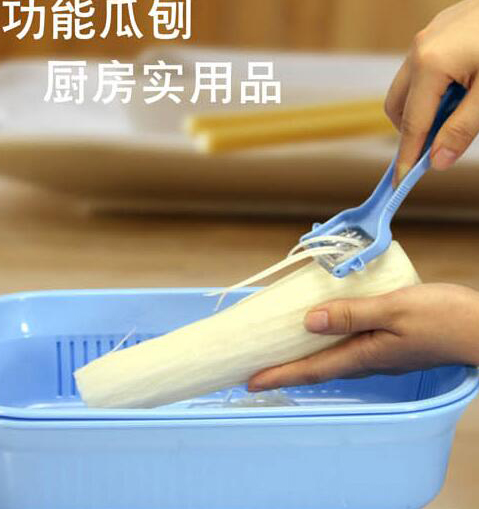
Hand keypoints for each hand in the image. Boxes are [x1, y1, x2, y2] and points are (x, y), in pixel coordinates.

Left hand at [248, 283, 478, 389]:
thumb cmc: (442, 318)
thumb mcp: (392, 310)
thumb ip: (351, 315)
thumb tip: (308, 321)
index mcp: (361, 355)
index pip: (309, 369)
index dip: (278, 375)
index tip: (249, 381)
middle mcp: (364, 359)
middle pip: (314, 367)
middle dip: (283, 369)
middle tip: (255, 367)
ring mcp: (374, 352)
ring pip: (327, 356)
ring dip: (300, 355)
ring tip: (277, 349)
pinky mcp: (383, 341)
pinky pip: (344, 342)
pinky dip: (322, 339)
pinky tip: (317, 327)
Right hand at [386, 0, 478, 185]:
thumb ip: (463, 129)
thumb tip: (438, 160)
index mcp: (430, 64)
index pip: (411, 124)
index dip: (407, 156)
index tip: (401, 181)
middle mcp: (419, 48)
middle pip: (396, 106)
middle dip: (410, 130)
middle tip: (436, 144)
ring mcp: (427, 36)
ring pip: (407, 87)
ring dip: (422, 108)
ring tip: (456, 112)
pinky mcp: (439, 30)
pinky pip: (421, 69)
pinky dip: (432, 89)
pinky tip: (461, 89)